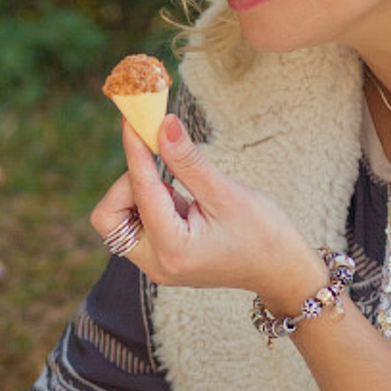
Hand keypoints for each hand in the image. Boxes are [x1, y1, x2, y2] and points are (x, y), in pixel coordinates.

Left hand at [91, 115, 327, 309]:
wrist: (280, 270)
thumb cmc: (263, 234)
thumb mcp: (227, 193)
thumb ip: (189, 161)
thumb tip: (163, 125)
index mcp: (172, 249)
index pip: (140, 190)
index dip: (136, 150)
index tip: (134, 120)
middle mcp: (155, 263)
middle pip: (109, 216)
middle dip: (129, 184)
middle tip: (163, 169)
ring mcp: (155, 264)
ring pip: (119, 220)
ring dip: (141, 195)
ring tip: (184, 193)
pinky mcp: (159, 259)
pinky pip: (136, 225)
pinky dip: (150, 205)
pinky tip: (183, 203)